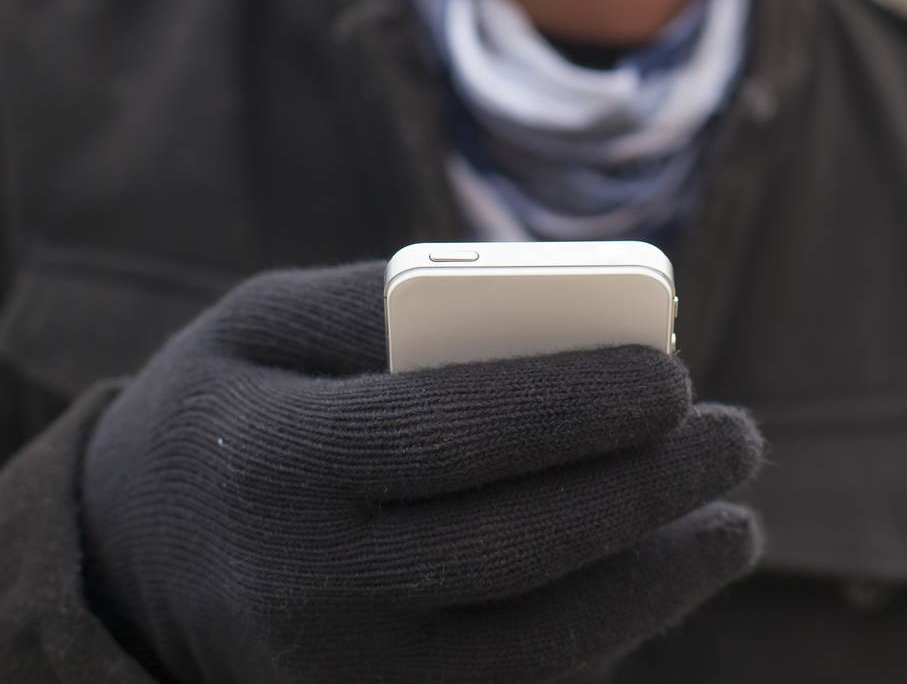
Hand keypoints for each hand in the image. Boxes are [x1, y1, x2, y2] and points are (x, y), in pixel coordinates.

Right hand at [79, 258, 762, 683]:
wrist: (129, 560)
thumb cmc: (223, 409)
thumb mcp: (261, 324)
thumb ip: (378, 301)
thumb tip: (535, 303)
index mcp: (273, 460)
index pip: (441, 430)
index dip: (568, 403)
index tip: (671, 372)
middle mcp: (306, 584)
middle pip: (508, 543)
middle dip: (642, 489)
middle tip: (736, 434)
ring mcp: (343, 671)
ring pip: (531, 638)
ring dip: (653, 580)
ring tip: (736, 521)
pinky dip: (607, 634)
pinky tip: (669, 574)